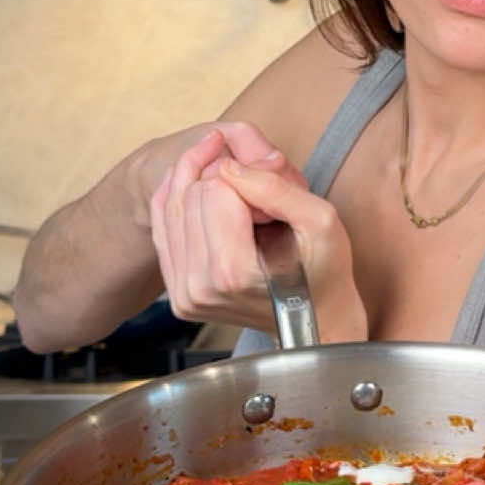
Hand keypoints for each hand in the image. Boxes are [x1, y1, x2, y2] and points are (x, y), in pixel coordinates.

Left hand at [149, 127, 366, 342]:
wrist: (316, 318)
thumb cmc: (323, 271)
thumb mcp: (320, 222)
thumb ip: (275, 189)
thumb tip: (229, 166)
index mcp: (233, 273)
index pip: (215, 189)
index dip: (242, 173)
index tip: (267, 182)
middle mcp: (200, 287)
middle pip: (189, 196)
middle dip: (219, 178)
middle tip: (253, 184)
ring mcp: (184, 295)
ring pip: (170, 207)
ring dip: (196, 182)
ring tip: (228, 174)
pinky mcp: (177, 295)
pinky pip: (162, 229)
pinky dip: (174, 199)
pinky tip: (194, 180)